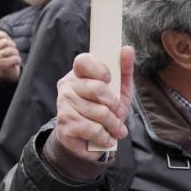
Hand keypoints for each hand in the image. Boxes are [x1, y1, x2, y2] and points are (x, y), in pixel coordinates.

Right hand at [0, 30, 20, 82]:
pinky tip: (15, 62)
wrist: (7, 70)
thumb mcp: (5, 45)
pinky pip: (15, 58)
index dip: (3, 34)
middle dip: (12, 44)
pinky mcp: (3, 66)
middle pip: (5, 41)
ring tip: (14, 55)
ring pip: (11, 50)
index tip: (7, 38)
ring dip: (16, 53)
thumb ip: (3, 37)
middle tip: (13, 48)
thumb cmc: (7, 54)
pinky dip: (18, 60)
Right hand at [54, 47, 134, 161]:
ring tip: (115, 129)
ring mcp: (63, 105)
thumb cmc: (104, 110)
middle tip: (118, 112)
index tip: (109, 79)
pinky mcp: (64, 125)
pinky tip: (105, 138)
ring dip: (113, 125)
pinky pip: (93, 129)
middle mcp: (67, 87)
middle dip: (114, 104)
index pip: (83, 61)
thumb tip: (127, 49)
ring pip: (98, 112)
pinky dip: (105, 137)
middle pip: (96, 88)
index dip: (100, 70)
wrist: (88, 141)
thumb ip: (123, 69)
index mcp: (78, 73)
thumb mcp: (118, 89)